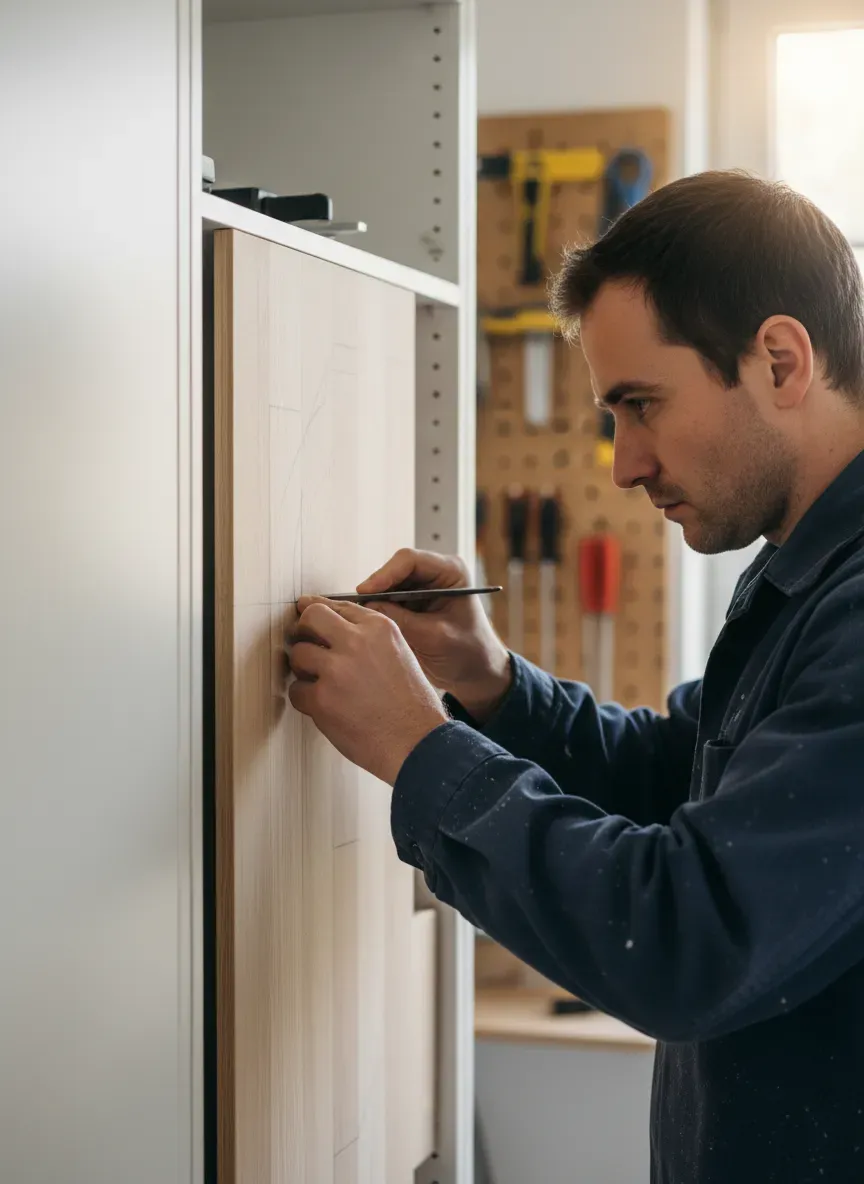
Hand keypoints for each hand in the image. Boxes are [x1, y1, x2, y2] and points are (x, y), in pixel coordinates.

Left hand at [287, 597, 447, 785]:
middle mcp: (357, 642)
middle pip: (311, 617)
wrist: (417, 742)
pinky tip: (323, 706)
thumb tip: (335, 629)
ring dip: (304, 670)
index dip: (320, 613)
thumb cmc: (412, 705)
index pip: (337, 606)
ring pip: (298, 655)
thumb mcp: (401, 655)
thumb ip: (370, 638)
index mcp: (379, 628)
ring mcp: (337, 670)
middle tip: (306, 644)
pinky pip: (296, 691)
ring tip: (320, 683)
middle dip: (303, 630)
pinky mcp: (322, 699)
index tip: (308, 617)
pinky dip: (305, 699)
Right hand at [353, 548, 512, 720]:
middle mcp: (436, 573)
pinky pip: (389, 599)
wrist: (477, 671)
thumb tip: (369, 606)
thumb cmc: (470, 653)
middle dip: (377, 588)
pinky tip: (372, 622)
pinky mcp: (413, 602)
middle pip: (395, 570)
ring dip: (376, 599)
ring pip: (388, 584)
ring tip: (363, 616)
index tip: (366, 591)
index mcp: (452, 572)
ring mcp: (424, 586)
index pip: (410, 560)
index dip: (384, 574)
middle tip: (358, 607)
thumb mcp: (435, 638)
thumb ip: (403, 620)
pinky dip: (379, 609)